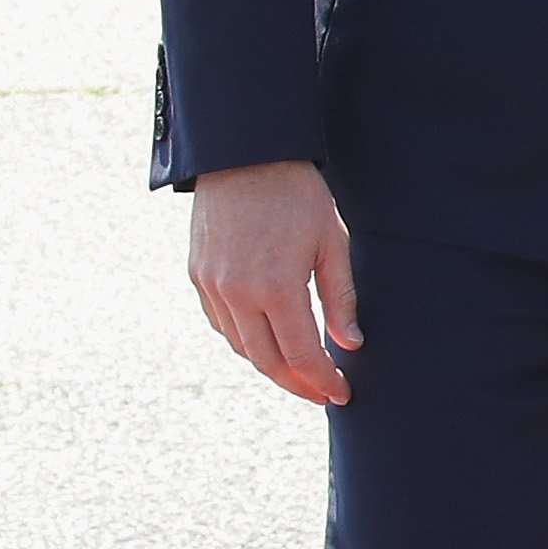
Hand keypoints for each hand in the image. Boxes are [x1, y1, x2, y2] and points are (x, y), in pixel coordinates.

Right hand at [188, 159, 357, 404]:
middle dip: (296, 384)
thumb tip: (349, 343)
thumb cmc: (297, 195)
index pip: (301, 355)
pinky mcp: (197, 275)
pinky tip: (267, 342)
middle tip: (321, 393)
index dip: (323, 380)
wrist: (243, 155)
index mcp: (275, 287)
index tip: (341, 393)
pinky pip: (220, 324)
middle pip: (266, 361)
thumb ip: (340, 298)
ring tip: (298, 372)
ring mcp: (211, 286)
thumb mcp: (332, 243)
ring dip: (269, 366)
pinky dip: (244, 341)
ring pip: (240, 347)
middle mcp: (236, 293)